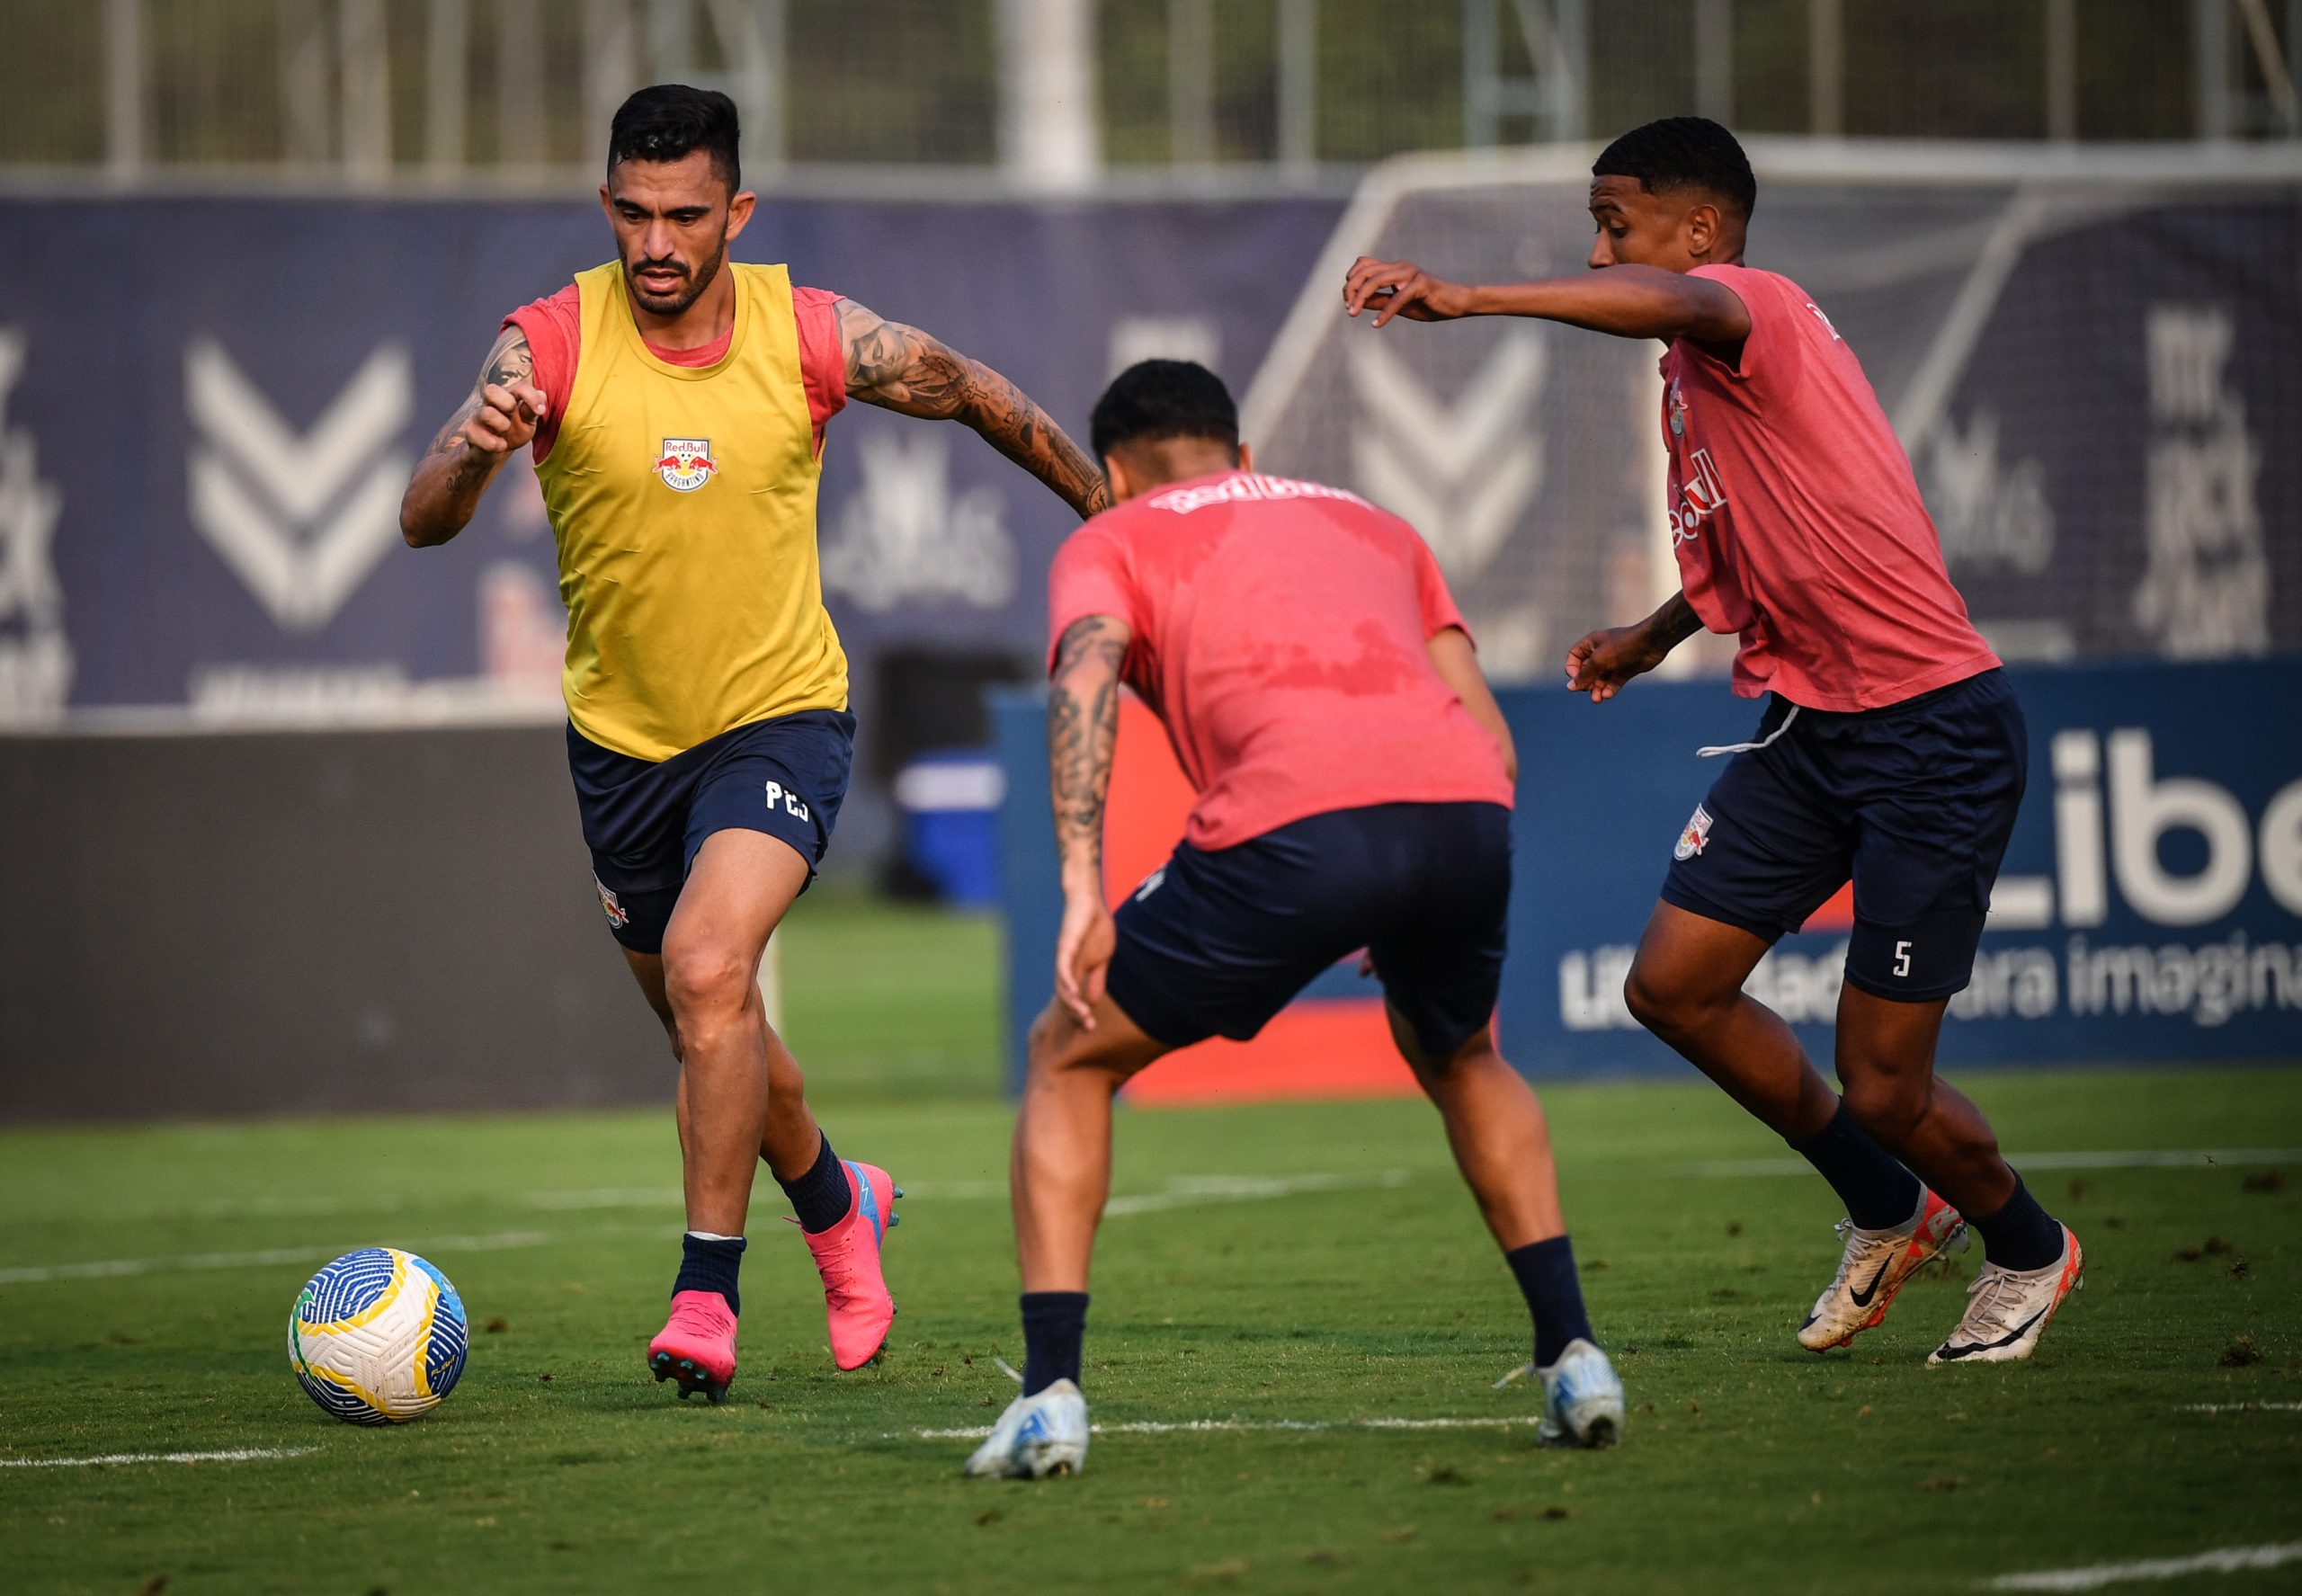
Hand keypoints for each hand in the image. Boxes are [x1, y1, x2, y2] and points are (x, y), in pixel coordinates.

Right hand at [460, 378, 547, 456]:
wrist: (493, 452)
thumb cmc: (513, 432)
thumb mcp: (527, 423)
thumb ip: (532, 410)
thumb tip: (542, 395)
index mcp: (507, 397)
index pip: (518, 386)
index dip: (531, 396)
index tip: (541, 411)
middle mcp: (490, 403)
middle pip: (490, 390)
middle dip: (507, 403)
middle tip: (512, 414)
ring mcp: (478, 417)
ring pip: (487, 413)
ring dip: (502, 425)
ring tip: (505, 432)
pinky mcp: (471, 433)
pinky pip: (483, 438)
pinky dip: (497, 445)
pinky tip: (500, 445)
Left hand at [1053, 889, 1116, 1028]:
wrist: (1088, 900)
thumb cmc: (1095, 927)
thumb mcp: (1102, 959)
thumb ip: (1097, 979)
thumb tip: (1092, 1001)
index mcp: (1075, 972)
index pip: (1074, 999)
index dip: (1080, 1013)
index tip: (1091, 1026)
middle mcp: (1066, 968)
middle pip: (1065, 997)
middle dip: (1076, 1013)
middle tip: (1088, 1025)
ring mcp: (1064, 958)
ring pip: (1063, 986)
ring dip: (1071, 1003)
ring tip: (1082, 1015)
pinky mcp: (1065, 946)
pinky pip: (1063, 968)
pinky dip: (1068, 982)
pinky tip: (1074, 994)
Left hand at [1343, 257, 1469, 325]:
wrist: (1458, 303)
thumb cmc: (1429, 304)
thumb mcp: (1399, 304)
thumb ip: (1379, 300)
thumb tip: (1357, 303)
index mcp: (1394, 268)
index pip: (1364, 265)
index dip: (1351, 281)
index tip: (1347, 302)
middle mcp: (1400, 266)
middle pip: (1365, 270)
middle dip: (1351, 289)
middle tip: (1348, 309)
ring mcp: (1411, 273)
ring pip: (1376, 279)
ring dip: (1361, 297)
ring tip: (1352, 313)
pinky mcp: (1421, 283)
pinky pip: (1397, 298)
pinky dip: (1385, 312)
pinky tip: (1376, 324)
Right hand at [1564, 621, 1668, 703]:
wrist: (1651, 643)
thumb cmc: (1623, 646)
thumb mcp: (1599, 660)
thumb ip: (1584, 675)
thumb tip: (1570, 687)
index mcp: (1591, 643)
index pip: (1574, 657)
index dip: (1572, 669)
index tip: (1576, 678)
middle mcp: (1601, 652)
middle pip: (1586, 671)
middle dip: (1586, 683)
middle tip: (1589, 690)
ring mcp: (1613, 662)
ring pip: (1600, 679)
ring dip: (1597, 689)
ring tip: (1598, 699)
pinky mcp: (1625, 670)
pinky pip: (1613, 682)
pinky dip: (1610, 689)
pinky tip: (1608, 695)